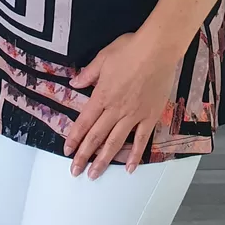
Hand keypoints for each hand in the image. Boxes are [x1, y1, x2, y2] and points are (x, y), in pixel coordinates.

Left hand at [64, 31, 180, 179]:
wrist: (158, 50)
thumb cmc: (130, 49)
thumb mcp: (103, 57)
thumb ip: (88, 74)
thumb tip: (74, 83)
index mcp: (102, 95)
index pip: (84, 122)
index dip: (74, 138)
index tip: (67, 151)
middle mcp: (115, 110)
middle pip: (96, 137)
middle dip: (84, 156)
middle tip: (75, 171)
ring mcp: (134, 115)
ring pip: (115, 142)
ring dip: (104, 160)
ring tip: (94, 175)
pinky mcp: (150, 116)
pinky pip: (141, 140)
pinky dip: (134, 155)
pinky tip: (129, 168)